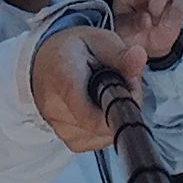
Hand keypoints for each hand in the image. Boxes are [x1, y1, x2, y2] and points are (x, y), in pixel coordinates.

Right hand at [31, 21, 140, 152]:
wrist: (42, 64)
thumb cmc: (71, 51)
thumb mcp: (97, 40)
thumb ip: (120, 53)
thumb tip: (139, 57)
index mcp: (64, 80)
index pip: (92, 116)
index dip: (119, 107)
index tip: (127, 89)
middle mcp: (57, 110)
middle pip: (106, 124)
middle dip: (122, 106)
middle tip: (118, 83)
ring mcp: (61, 129)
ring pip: (106, 134)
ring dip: (114, 117)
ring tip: (104, 93)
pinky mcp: (69, 141)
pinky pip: (100, 140)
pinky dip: (105, 126)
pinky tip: (97, 107)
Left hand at [102, 0, 182, 60]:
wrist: (151, 49)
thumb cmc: (132, 37)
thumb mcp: (123, 35)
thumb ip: (131, 26)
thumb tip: (147, 17)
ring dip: (156, 8)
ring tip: (153, 22)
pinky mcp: (176, 0)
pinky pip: (176, 2)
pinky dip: (171, 15)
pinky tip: (165, 21)